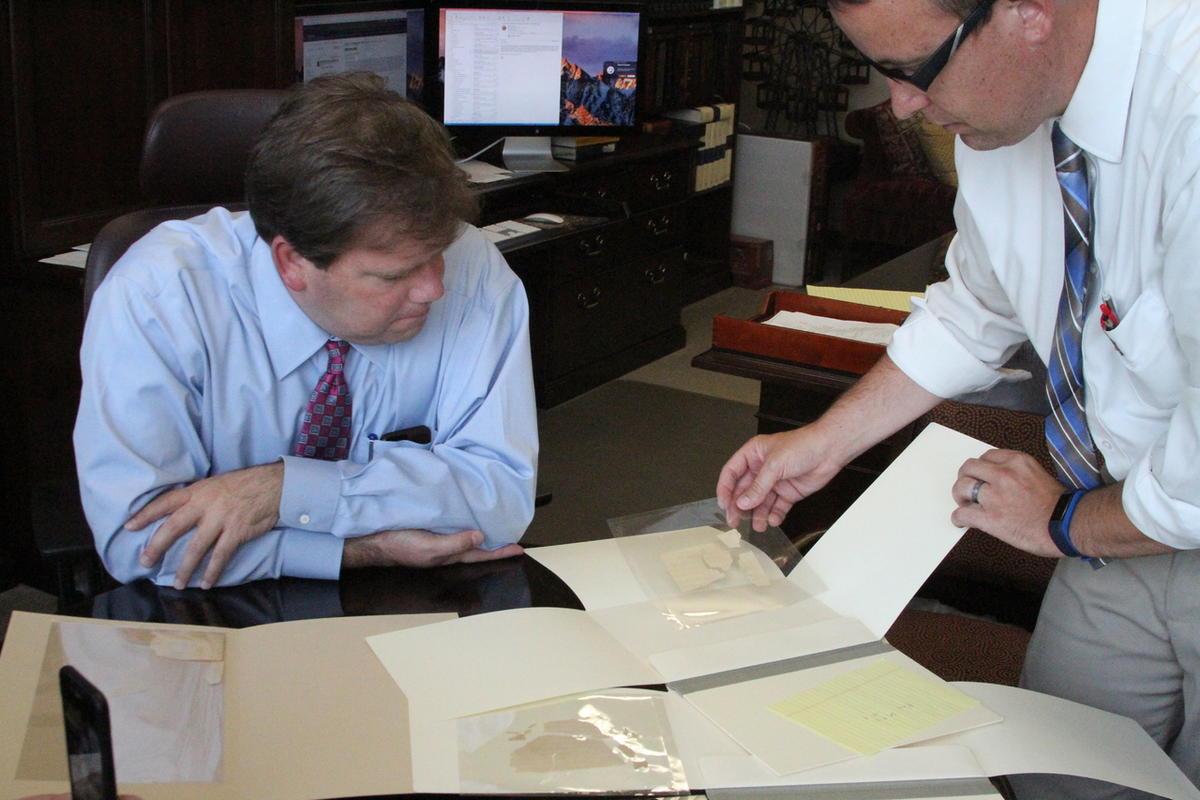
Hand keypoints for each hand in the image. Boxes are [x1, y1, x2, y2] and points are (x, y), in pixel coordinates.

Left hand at [127, 462, 283, 588]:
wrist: (275, 484)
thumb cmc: (246, 484)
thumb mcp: (217, 484)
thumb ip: (199, 497)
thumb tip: (182, 512)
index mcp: (198, 491)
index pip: (165, 502)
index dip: (145, 514)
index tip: (129, 527)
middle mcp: (205, 504)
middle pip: (173, 527)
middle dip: (156, 547)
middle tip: (144, 562)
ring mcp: (221, 518)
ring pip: (196, 548)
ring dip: (184, 568)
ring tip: (178, 584)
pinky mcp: (237, 531)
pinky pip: (220, 556)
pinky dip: (212, 571)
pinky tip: (206, 583)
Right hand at [342, 528, 523, 569]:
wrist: (371, 538)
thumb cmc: (399, 546)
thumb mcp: (430, 548)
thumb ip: (455, 544)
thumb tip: (481, 536)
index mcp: (450, 555)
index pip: (481, 554)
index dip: (500, 551)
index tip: (519, 547)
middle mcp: (447, 548)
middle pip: (477, 546)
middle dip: (495, 543)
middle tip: (513, 535)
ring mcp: (437, 539)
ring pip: (466, 535)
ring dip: (481, 531)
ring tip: (497, 524)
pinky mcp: (429, 528)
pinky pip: (452, 524)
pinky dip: (464, 521)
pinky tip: (468, 514)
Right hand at [717, 426, 842, 531]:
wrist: (829, 450)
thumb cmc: (803, 445)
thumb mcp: (775, 464)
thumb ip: (758, 486)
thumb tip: (743, 502)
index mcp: (753, 454)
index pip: (732, 473)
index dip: (725, 489)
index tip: (723, 504)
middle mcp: (761, 469)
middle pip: (744, 491)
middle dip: (740, 506)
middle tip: (735, 521)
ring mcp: (775, 482)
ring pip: (760, 502)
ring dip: (757, 514)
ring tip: (757, 525)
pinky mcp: (788, 493)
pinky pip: (777, 507)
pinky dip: (774, 515)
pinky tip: (773, 520)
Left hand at [949, 449, 1064, 556]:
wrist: (1067, 525)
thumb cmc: (1059, 505)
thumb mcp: (1038, 475)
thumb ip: (1017, 474)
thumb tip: (1000, 482)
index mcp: (1018, 461)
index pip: (987, 456)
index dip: (981, 468)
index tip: (981, 477)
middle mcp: (1004, 474)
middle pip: (969, 468)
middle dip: (966, 478)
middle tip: (968, 489)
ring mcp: (995, 495)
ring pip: (961, 487)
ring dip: (960, 496)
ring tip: (965, 504)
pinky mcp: (990, 517)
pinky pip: (962, 513)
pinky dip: (958, 518)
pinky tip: (962, 522)